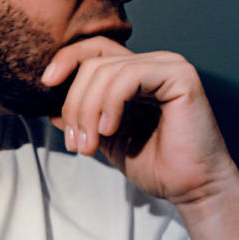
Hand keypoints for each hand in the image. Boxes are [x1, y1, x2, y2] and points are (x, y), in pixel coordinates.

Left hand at [40, 37, 238, 207]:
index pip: (95, 51)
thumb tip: (54, 111)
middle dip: (74, 104)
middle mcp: (154, 62)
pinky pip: (128, 77)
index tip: (45, 85)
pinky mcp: (179, 76)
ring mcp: (168, 65)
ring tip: (90, 145)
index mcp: (138, 73)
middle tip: (76, 142)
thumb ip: (85, 120)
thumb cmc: (158, 166)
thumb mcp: (108, 140)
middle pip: (93, 62)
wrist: (192, 189)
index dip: (66, 60)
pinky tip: (110, 129)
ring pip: (105, 71)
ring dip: (88, 111)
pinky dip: (110, 103)